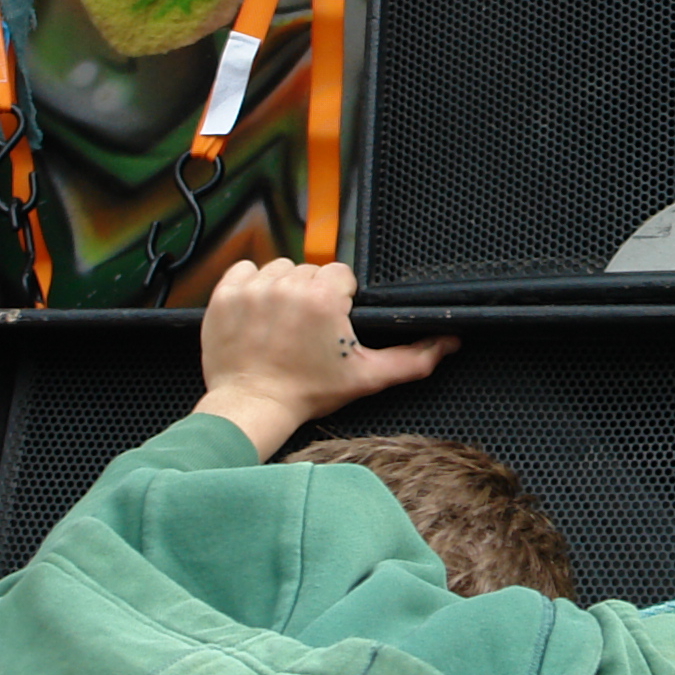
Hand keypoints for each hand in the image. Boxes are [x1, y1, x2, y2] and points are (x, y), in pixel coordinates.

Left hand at [192, 258, 455, 456]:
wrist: (253, 406)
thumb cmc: (308, 392)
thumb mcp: (365, 377)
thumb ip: (412, 359)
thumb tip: (449, 343)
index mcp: (324, 299)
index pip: (340, 275)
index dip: (339, 300)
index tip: (330, 325)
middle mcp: (288, 286)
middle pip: (310, 270)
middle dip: (311, 295)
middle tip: (306, 330)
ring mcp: (253, 288)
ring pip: (279, 268)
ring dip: (282, 289)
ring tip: (281, 323)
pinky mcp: (225, 294)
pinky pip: (245, 270)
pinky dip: (251, 286)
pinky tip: (258, 314)